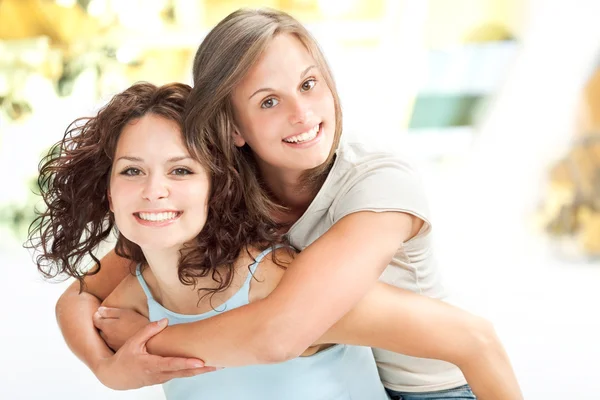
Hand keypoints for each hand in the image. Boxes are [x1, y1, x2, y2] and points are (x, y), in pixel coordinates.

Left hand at [93, 306, 148, 350]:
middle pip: (100, 329)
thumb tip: (99, 310)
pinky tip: (125, 335)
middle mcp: (107, 337)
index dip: (98, 314)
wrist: (149, 341)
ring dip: (110, 332)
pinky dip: (116, 338)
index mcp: (107, 326)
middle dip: (103, 323)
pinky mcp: (119, 350)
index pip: (95, 319)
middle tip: (113, 318)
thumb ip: (110, 311)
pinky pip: (114, 342)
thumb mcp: (125, 313)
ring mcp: (112, 345)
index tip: (103, 311)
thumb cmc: (138, 324)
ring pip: (107, 336)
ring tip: (120, 327)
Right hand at [94, 318, 214, 389]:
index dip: (187, 363)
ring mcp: (163, 378)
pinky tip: (204, 367)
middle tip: (219, 365)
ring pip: (185, 375)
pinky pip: (181, 375)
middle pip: (184, 372)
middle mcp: (160, 374)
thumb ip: (148, 331)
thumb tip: (164, 321)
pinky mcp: (164, 378)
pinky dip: (192, 371)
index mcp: (152, 365)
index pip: (173, 364)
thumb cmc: (124, 358)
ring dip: (201, 371)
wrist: (115, 377)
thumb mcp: (133, 342)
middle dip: (203, 369)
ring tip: (217, 365)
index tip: (201, 362)